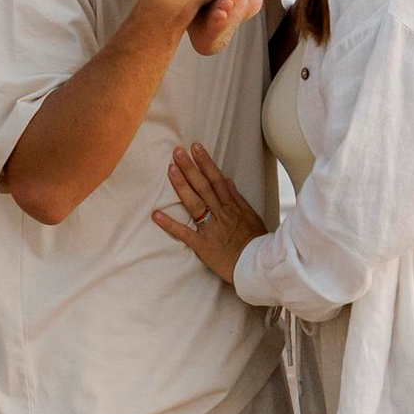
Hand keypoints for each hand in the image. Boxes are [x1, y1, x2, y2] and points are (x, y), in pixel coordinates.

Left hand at [152, 141, 269, 282]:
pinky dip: (170, 224)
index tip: (195, 148)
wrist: (257, 266)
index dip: (205, 162)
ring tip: (170, 170)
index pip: (216, 179)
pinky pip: (185, 233)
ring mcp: (211, 229)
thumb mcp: (251, 216)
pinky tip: (156, 215)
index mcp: (231, 206)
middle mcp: (220, 213)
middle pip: (203, 186)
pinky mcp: (203, 245)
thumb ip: (238, 198)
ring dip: (182, 186)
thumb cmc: (255, 242)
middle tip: (177, 152)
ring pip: (195, 203)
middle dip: (190, 168)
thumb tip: (227, 180)